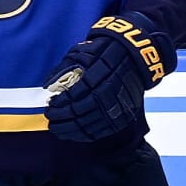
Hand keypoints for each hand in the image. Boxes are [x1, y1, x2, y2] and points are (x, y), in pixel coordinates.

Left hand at [43, 14, 175, 141]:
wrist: (138, 55)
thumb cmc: (108, 50)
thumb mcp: (85, 51)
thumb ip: (66, 66)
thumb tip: (48, 85)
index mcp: (100, 74)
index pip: (75, 95)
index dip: (60, 103)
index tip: (50, 105)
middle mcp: (110, 91)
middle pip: (81, 111)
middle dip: (62, 118)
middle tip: (50, 119)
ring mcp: (118, 105)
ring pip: (90, 124)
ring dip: (71, 130)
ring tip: (58, 129)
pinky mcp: (124, 114)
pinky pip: (103, 130)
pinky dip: (87, 135)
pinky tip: (75, 134)